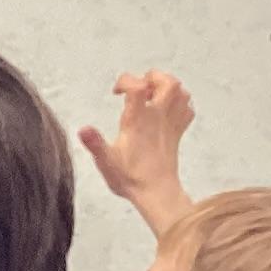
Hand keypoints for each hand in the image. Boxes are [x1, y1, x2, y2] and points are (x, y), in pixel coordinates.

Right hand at [79, 71, 196, 236]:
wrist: (155, 193)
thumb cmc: (130, 178)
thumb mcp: (106, 161)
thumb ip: (94, 143)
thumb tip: (83, 129)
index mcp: (138, 121)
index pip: (136, 86)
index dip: (126, 81)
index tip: (116, 93)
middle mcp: (157, 118)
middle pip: (168, 82)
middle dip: (153, 77)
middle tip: (139, 88)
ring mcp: (171, 124)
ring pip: (181, 92)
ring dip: (168, 87)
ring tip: (152, 95)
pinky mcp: (178, 133)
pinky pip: (187, 109)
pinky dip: (180, 103)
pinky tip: (167, 109)